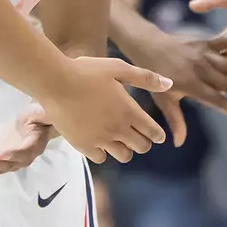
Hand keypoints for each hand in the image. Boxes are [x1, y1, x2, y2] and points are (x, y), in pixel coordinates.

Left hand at [0, 104, 54, 174]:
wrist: (37, 122)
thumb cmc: (39, 114)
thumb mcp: (44, 111)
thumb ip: (45, 114)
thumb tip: (46, 112)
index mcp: (35, 145)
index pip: (25, 152)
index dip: (15, 155)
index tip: (3, 155)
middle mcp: (23, 156)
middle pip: (9, 164)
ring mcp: (11, 158)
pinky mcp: (1, 156)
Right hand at [37, 55, 169, 163]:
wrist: (56, 82)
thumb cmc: (87, 71)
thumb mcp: (118, 68)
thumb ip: (145, 77)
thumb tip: (170, 84)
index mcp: (130, 112)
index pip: (153, 132)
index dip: (157, 134)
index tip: (156, 134)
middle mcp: (118, 129)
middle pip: (141, 147)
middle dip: (143, 141)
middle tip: (136, 134)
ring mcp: (101, 140)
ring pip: (124, 156)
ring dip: (125, 149)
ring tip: (118, 139)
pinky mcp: (84, 146)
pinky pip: (101, 158)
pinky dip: (103, 152)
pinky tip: (99, 141)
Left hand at [131, 24, 226, 144]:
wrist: (147, 46)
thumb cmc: (157, 78)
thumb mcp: (164, 100)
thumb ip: (175, 119)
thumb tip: (179, 143)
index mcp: (190, 85)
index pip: (215, 100)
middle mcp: (199, 70)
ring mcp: (202, 54)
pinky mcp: (203, 41)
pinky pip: (221, 41)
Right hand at [190, 0, 226, 85]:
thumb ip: (209, 1)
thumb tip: (190, 5)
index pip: (213, 47)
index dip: (199, 52)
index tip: (184, 57)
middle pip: (216, 63)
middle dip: (202, 70)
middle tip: (185, 76)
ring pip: (225, 74)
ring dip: (213, 81)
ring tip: (194, 88)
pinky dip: (225, 85)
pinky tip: (208, 91)